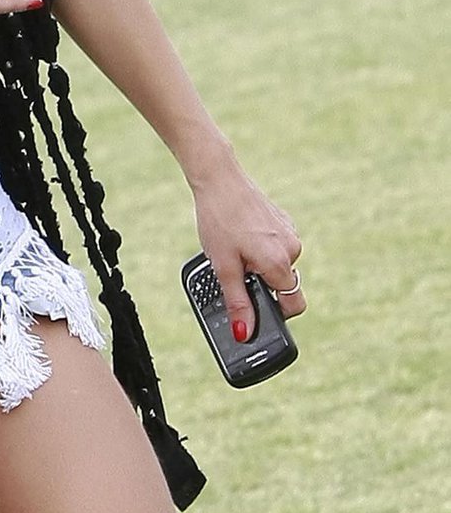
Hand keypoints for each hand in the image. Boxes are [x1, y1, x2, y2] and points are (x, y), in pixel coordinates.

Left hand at [190, 158, 303, 341]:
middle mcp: (292, 249)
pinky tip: (240, 236)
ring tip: (234, 250)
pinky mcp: (284, 222)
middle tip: (235, 272)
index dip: (275, 313)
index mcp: (280, 263)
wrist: (219, 179)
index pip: (293, 304)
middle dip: (262, 286)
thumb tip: (244, 333)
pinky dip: (261, 249)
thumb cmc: (219, 220)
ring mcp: (290, 233)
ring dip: (260, 266)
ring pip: (279, 265)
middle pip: (284, 285)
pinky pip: (276, 247)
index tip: (255, 309)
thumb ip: (237, 303)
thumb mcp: (223, 267)